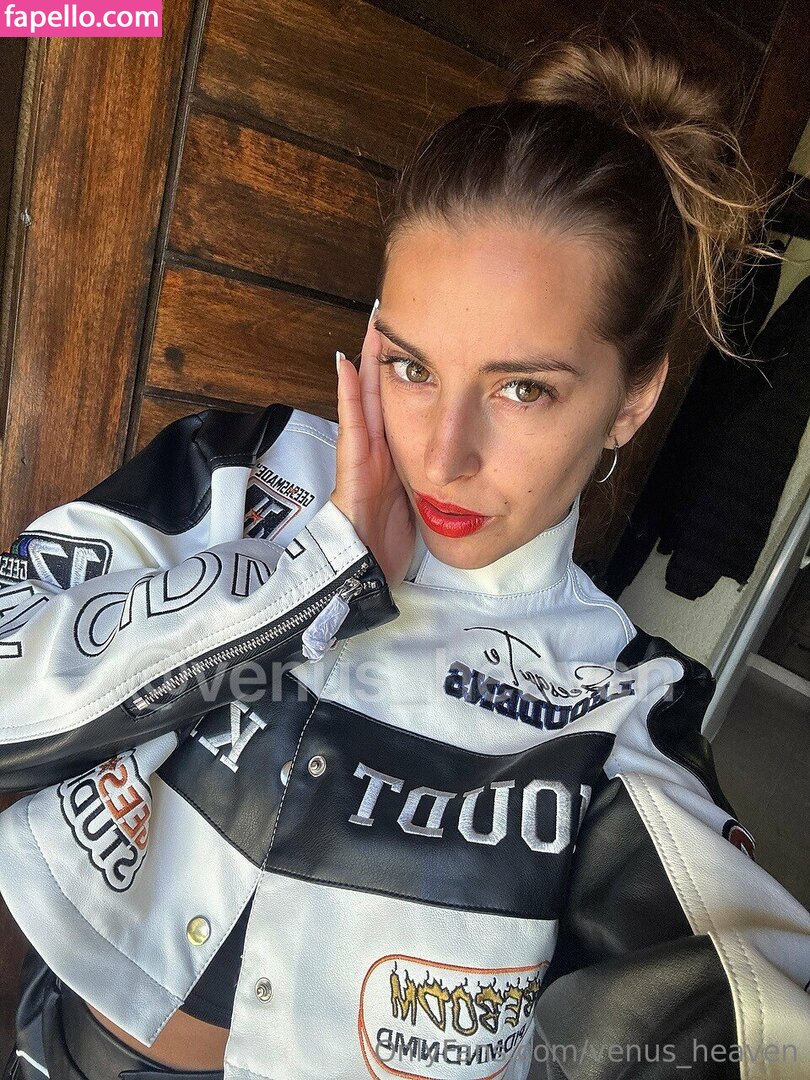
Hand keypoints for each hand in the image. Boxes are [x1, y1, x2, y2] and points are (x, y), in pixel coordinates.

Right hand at [331, 303, 415, 588]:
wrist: (364, 567)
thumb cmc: (391, 541)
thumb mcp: (424, 503)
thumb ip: (438, 481)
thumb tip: (465, 465)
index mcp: (398, 456)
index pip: (409, 406)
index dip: (417, 374)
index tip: (429, 340)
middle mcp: (379, 448)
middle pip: (386, 393)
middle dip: (389, 358)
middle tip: (395, 317)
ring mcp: (362, 452)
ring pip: (368, 398)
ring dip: (369, 362)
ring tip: (374, 325)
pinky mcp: (351, 462)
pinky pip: (352, 421)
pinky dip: (349, 392)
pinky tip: (347, 361)